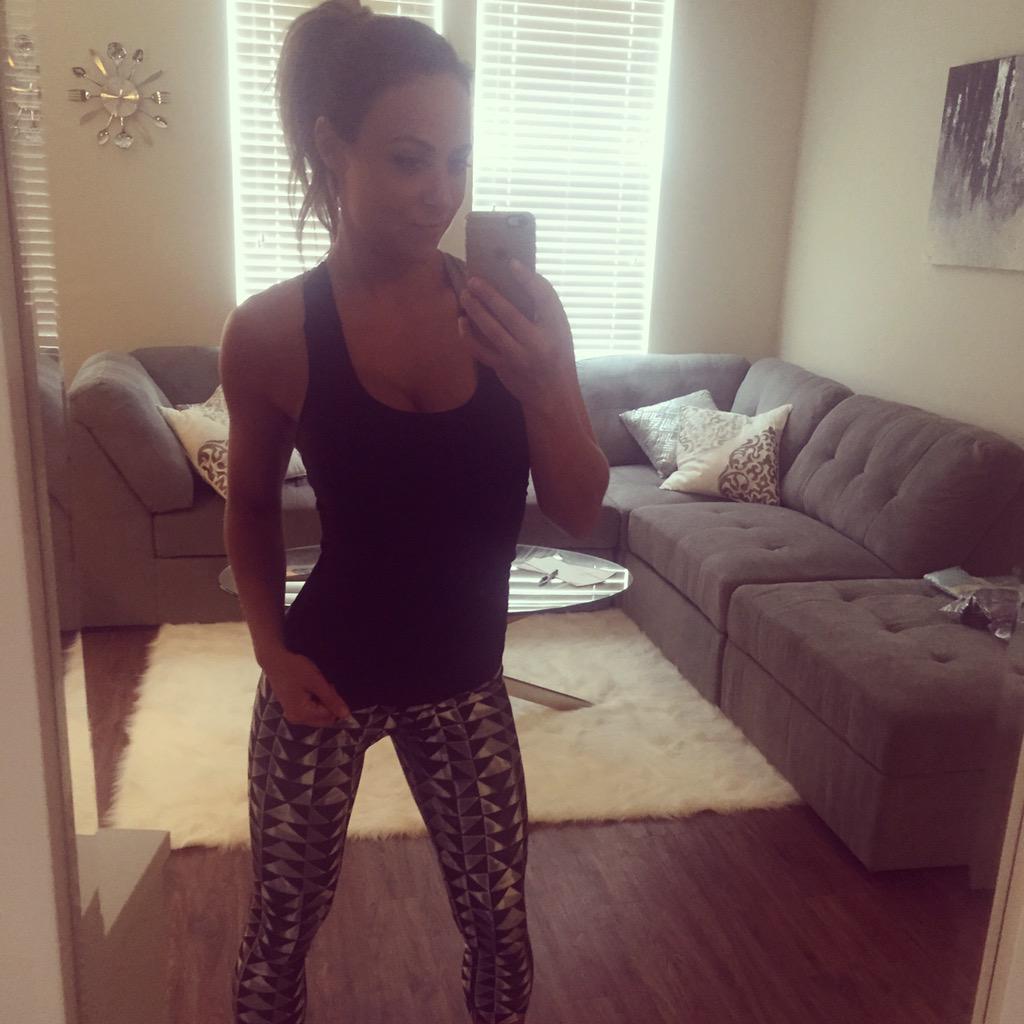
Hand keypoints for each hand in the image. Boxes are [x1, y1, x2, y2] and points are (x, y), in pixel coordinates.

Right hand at [261, 649, 356, 727]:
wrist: (275, 660)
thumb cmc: (295, 669)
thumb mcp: (317, 682)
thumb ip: (332, 700)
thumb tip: (346, 715)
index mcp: (302, 714)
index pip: (330, 716)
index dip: (334, 701)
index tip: (329, 686)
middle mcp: (296, 719)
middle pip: (324, 719)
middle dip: (329, 704)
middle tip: (323, 686)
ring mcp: (293, 715)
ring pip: (318, 715)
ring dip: (323, 703)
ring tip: (316, 686)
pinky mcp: (292, 709)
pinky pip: (310, 711)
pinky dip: (316, 702)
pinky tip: (310, 689)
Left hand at [457, 260, 575, 409]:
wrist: (552, 394)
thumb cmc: (557, 354)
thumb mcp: (560, 330)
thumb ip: (545, 308)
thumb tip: (523, 276)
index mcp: (556, 330)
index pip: (544, 299)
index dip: (528, 280)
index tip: (512, 263)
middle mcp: (537, 345)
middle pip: (510, 315)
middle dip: (490, 295)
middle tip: (474, 279)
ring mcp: (517, 358)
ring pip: (492, 331)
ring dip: (476, 310)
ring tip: (465, 294)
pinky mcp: (502, 368)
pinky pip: (480, 351)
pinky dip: (467, 335)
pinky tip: (461, 320)